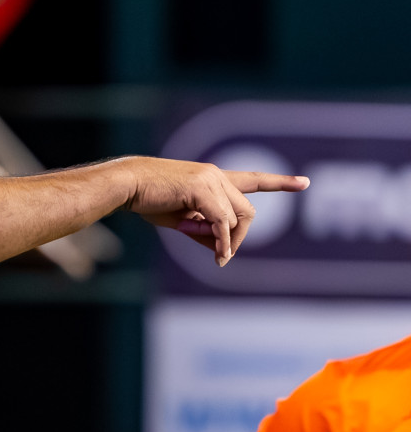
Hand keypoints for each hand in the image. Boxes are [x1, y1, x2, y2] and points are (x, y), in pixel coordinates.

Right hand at [120, 157, 308, 266]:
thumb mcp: (180, 219)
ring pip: (236, 218)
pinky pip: (223, 222)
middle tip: (223, 257)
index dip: (279, 183)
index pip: (253, 179)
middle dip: (240, 237)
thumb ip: (204, 231)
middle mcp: (217, 175)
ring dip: (227, 240)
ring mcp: (212, 179)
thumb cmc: (148, 200)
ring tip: (208, 249)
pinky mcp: (202, 189)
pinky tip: (219, 255)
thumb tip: (223, 249)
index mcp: (213, 178)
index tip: (304, 183)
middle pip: (247, 211)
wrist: (127, 185)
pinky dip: (223, 241)